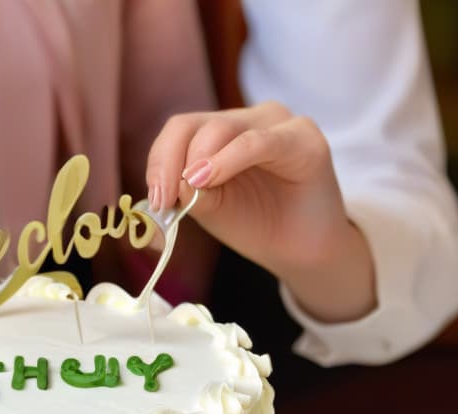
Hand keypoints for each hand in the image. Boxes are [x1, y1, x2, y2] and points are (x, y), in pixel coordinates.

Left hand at [146, 101, 375, 323]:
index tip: (154, 198)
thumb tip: (167, 181)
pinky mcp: (303, 138)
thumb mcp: (209, 208)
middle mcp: (247, 120)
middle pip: (194, 125)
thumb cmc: (254, 224)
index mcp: (220, 133)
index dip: (159, 160)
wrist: (299, 249)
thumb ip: (186, 190)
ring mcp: (277, 123)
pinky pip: (258, 141)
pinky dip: (229, 159)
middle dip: (170, 163)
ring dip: (198, 161)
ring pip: (222, 128)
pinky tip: (210, 179)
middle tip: (164, 200)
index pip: (180, 129)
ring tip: (191, 189)